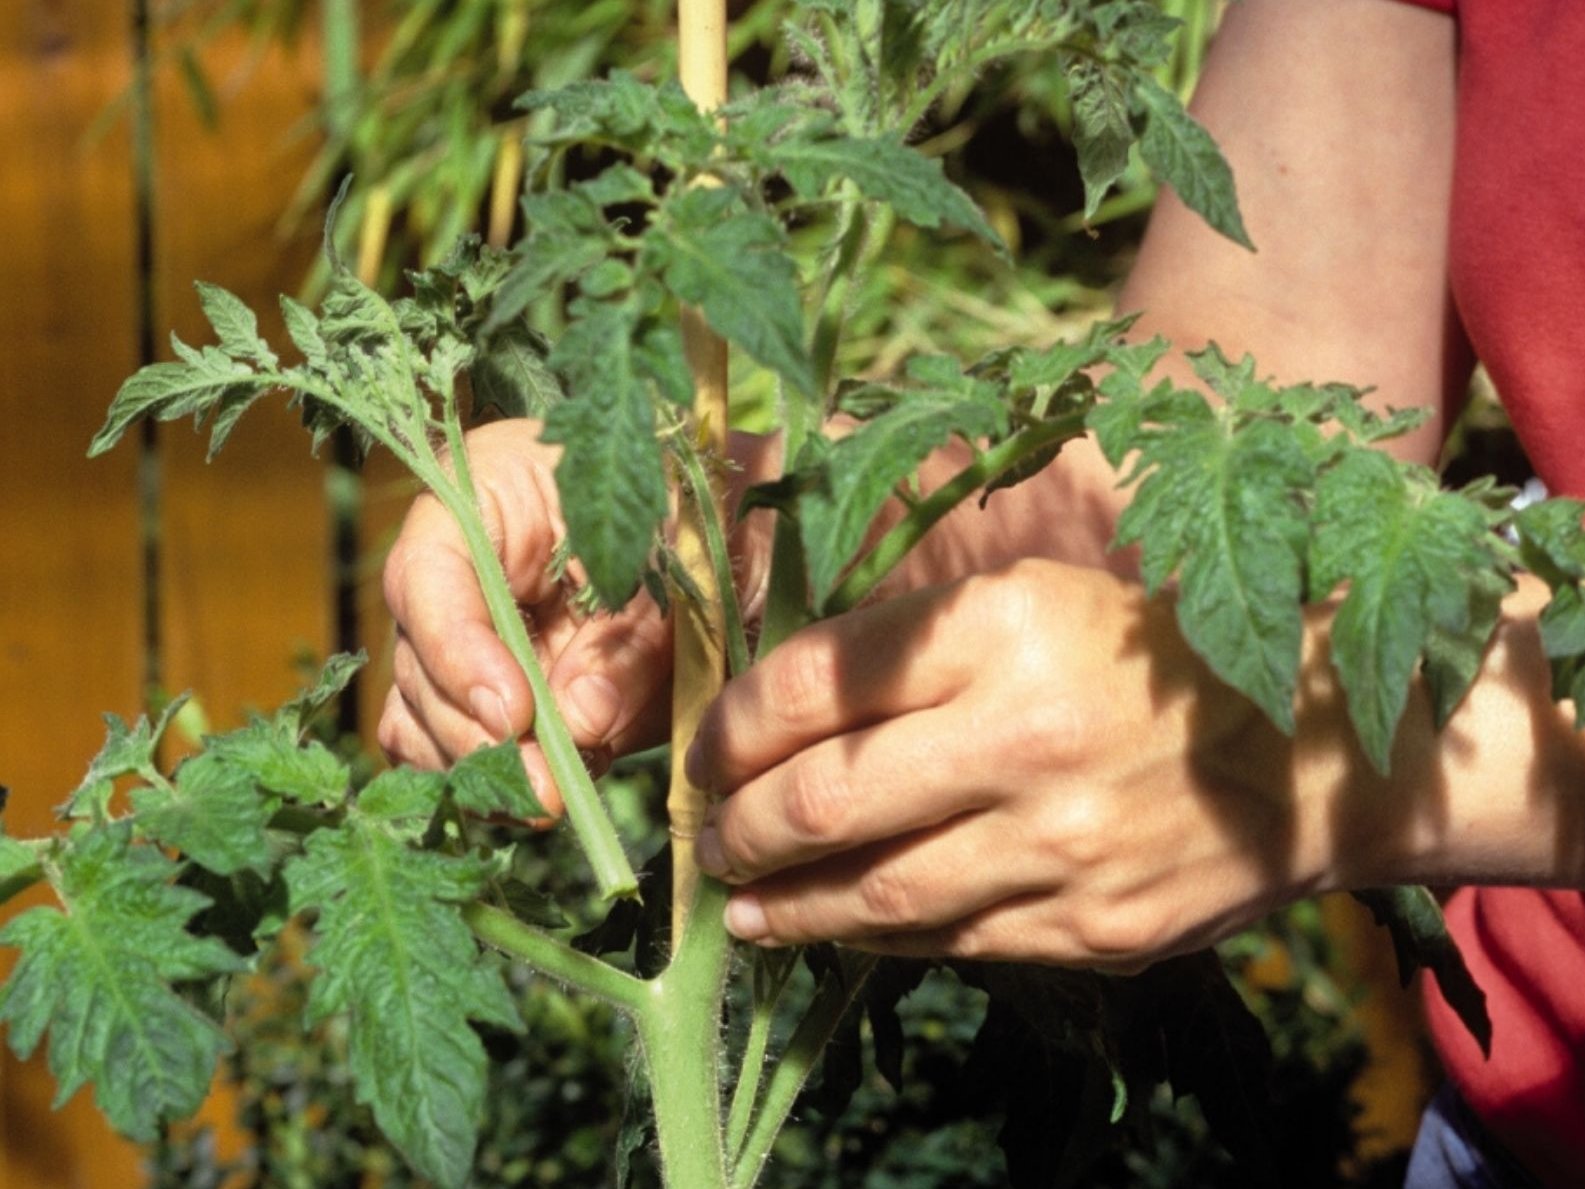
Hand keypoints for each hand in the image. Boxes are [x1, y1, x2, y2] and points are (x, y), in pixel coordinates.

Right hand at [378, 420, 674, 812]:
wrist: (720, 524)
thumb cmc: (691, 518)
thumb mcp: (674, 564)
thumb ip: (628, 640)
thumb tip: (579, 722)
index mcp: (482, 497)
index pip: (426, 577)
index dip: (457, 653)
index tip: (512, 713)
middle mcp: (451, 570)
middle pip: (417, 664)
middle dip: (478, 737)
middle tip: (545, 789)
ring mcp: (457, 636)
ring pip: (422, 721)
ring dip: (485, 770)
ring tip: (554, 796)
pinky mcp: (480, 692)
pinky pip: (453, 750)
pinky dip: (493, 782)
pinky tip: (548, 793)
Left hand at [686, 559, 1332, 971]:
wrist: (1307, 751)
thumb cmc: (1137, 659)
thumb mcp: (1026, 605)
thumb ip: (906, 651)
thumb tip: (770, 714)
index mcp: (1001, 627)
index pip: (812, 683)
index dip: (730, 727)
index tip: (703, 751)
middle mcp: (1025, 734)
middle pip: (820, 800)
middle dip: (734, 828)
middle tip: (707, 837)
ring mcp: (1060, 843)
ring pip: (872, 895)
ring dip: (784, 904)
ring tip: (741, 903)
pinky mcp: (1090, 927)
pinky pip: (945, 942)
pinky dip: (873, 937)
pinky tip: (834, 927)